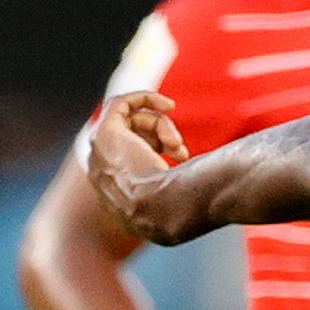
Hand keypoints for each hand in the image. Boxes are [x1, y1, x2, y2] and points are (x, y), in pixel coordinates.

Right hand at [84, 92, 193, 241]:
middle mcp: (101, 171)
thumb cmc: (172, 210)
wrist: (160, 210)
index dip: (154, 144)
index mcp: (112, 189)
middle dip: (161, 135)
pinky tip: (170, 106)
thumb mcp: (173, 199)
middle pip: (132, 136)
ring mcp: (100, 153)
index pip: (130, 156)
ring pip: (133, 121)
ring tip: (177, 147)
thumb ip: (176, 187)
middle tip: (180, 150)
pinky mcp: (105, 134)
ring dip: (161, 127)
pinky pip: (121, 104)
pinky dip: (146, 99)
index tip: (178, 147)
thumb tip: (209, 181)